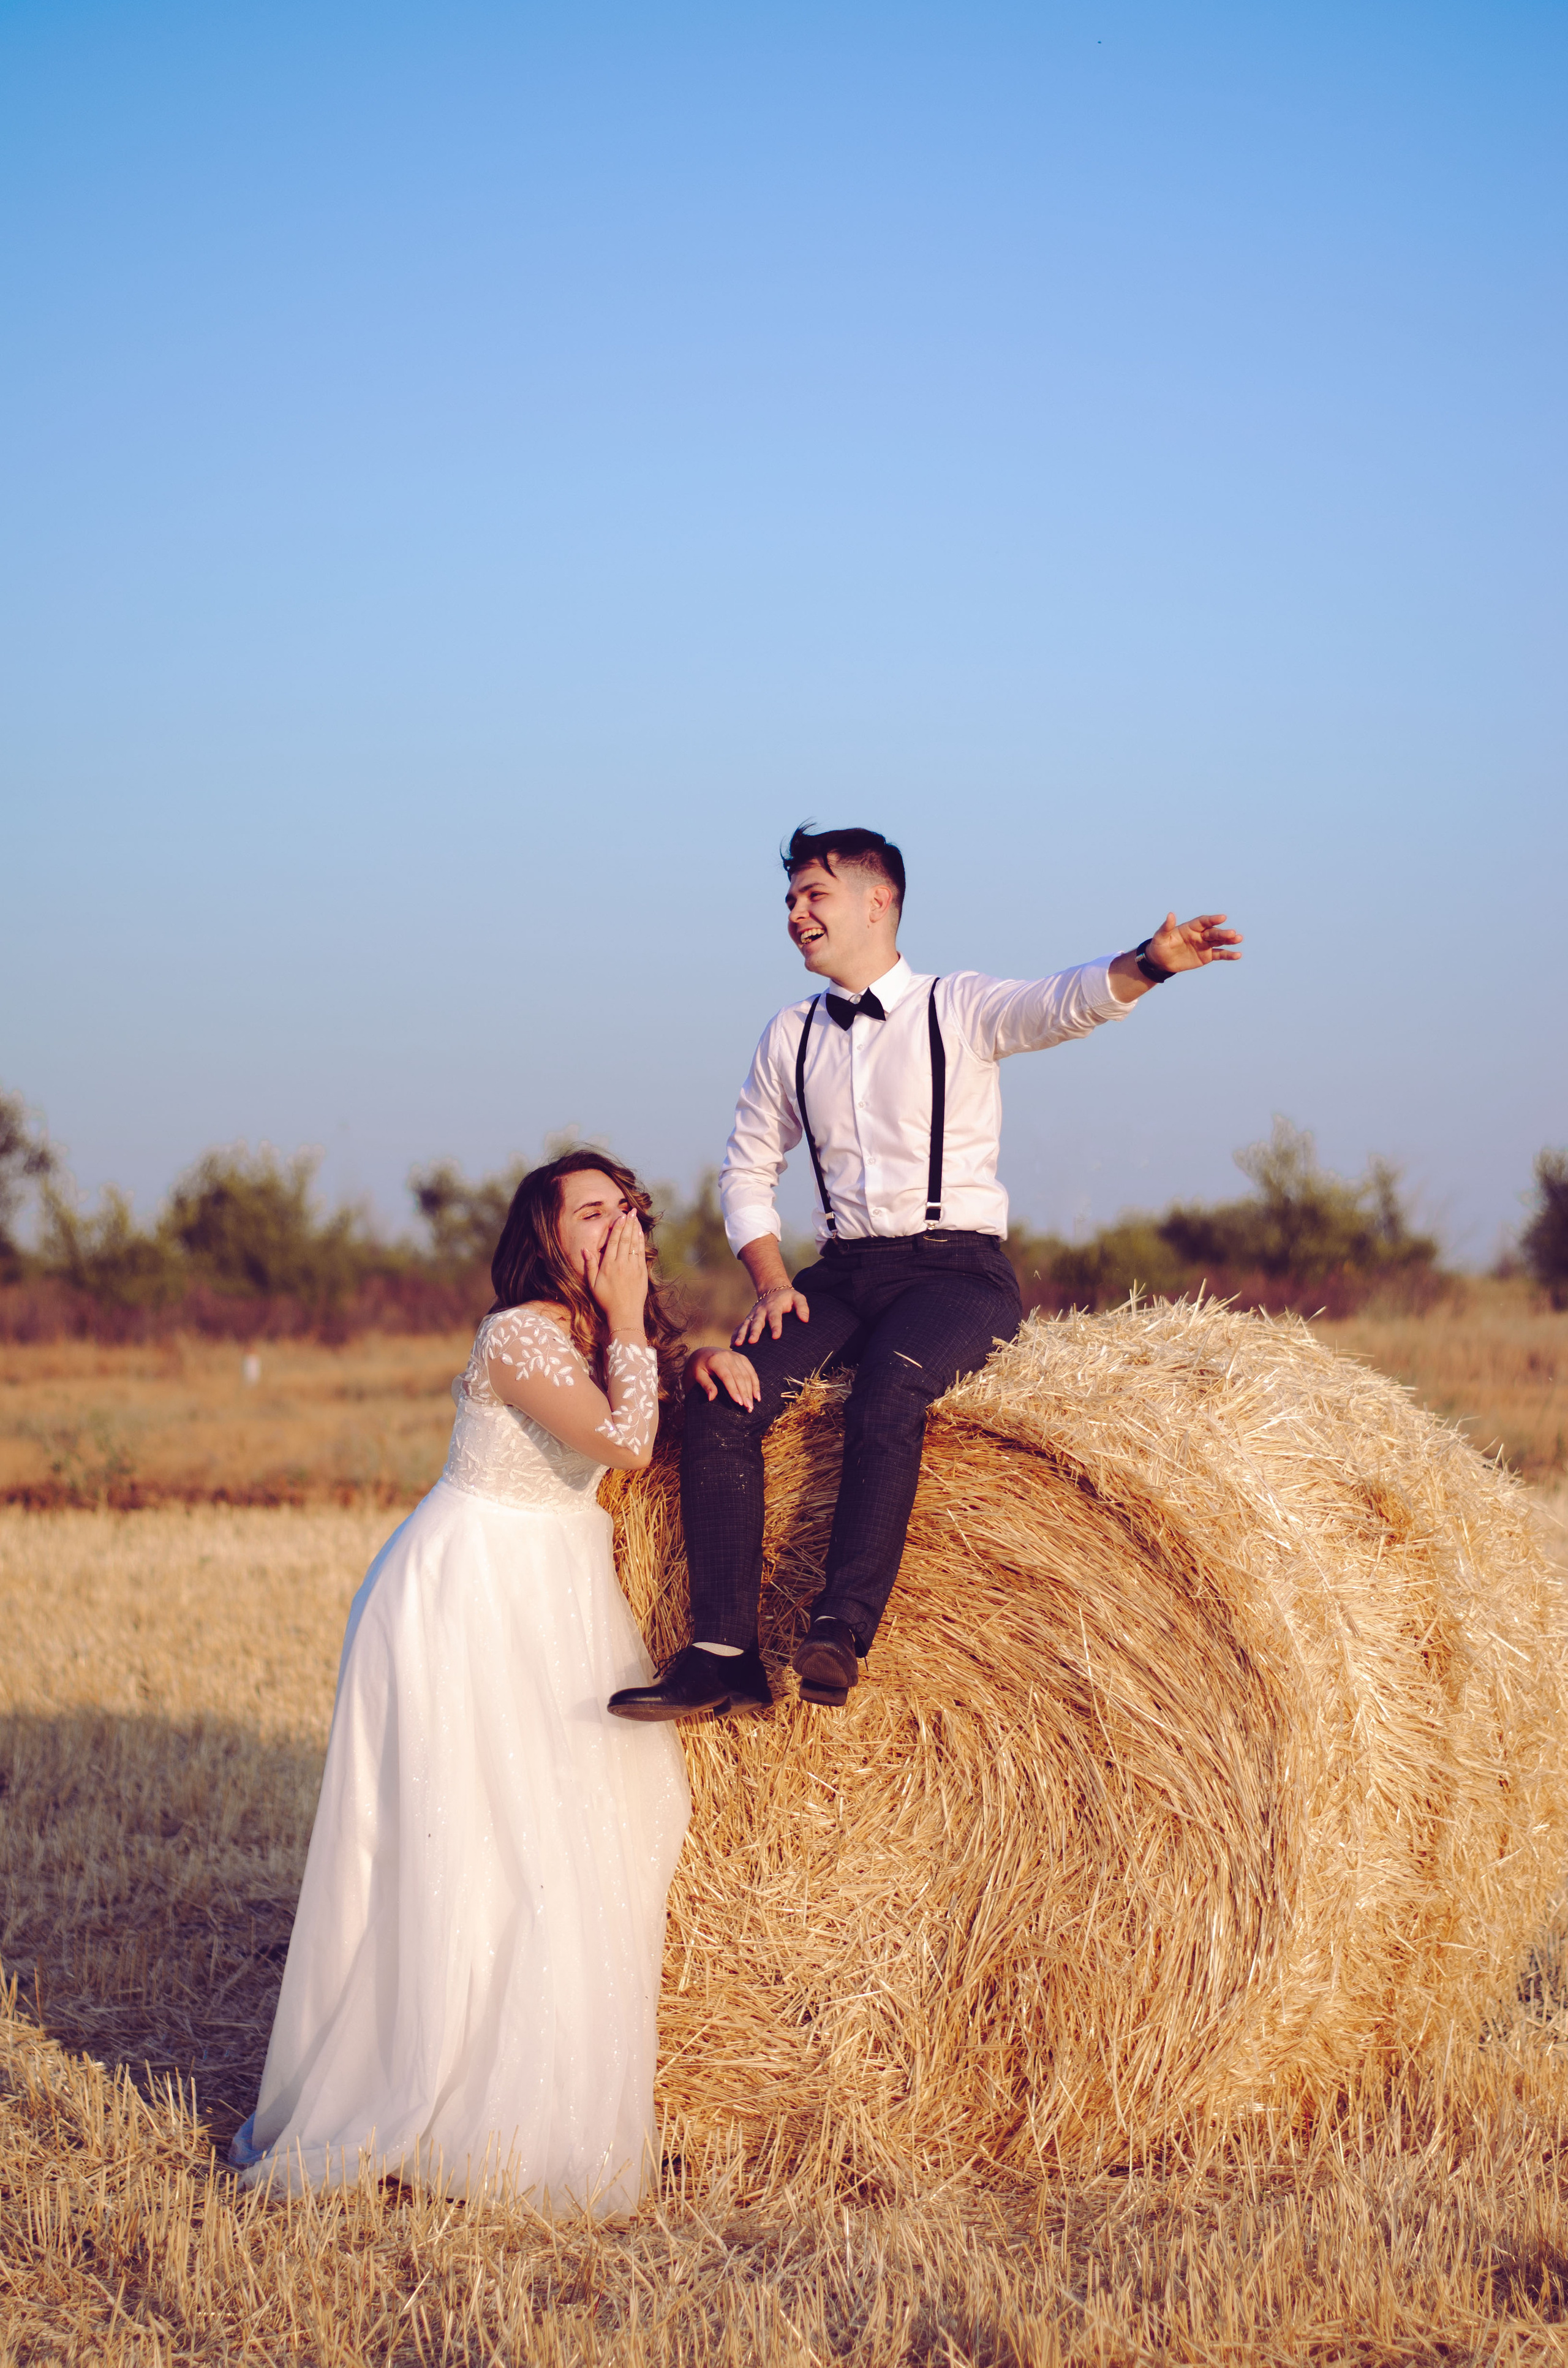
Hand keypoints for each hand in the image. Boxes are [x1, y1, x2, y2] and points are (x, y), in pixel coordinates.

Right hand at [585, 1213, 648, 1333]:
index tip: (621, 1217)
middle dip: (629, 1224)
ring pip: (634, 1244)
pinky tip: (641, 1233)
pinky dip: (641, 1242)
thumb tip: (584, 1249)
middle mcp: (621, 1264)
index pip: (614, 1242)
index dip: (618, 1228)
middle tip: (632, 1211)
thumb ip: (589, 1266)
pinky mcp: (642, 1272)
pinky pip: (641, 1252)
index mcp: (608, 1265)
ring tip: (637, 1218)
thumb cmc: (606, 1300)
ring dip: (636, 1229)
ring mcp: (633, 1267)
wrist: (625, 1313)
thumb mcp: (592, 1284)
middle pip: (625, 1239)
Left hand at [687, 1345, 760, 1408]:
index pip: (727, 1377)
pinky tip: (757, 1396)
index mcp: (716, 1360)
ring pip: (748, 1375)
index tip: (739, 1403)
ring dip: (751, 1391)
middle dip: (745, 1393)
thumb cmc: (698, 1367)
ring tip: (751, 1405)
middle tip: (748, 1408)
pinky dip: (755, 1384)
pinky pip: (751, 1371)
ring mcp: (737, 1356)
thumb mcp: (698, 1375)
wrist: (703, 1352)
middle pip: (740, 1376)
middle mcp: (728, 1356)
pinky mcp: (742, 1358)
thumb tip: (711, 1398)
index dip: (734, 1390)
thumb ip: (705, 1385)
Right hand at [733, 1283, 809, 1345]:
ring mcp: (753, 1315)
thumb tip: (805, 1319)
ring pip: (746, 1325)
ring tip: (738, 1344)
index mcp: (774, 1307)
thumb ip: (802, 1307)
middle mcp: (761, 1311)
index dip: (776, 1326)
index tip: (776, 1336)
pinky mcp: (749, 1319)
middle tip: (752, 1342)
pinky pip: (740, 1327)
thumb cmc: (788, 1298)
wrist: (773, 1290)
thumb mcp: (798, 1298)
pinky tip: (732, 1345)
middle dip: (754, 1332)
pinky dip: (735, 1335)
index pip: (775, 1317)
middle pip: (757, 1322)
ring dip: (742, 1334)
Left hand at [1145, 911, 1242, 973]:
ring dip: (1229, 940)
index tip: (1222, 918)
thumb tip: (1170, 914)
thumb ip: (1166, 927)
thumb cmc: (1159, 946)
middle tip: (1233, 934)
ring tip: (1239, 939)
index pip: (1203, 922)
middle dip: (1223, 933)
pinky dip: (1228, 955)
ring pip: (1219, 941)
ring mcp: (1205, 945)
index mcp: (1190, 927)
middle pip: (1213, 932)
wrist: (1161, 962)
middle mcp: (1200, 935)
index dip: (1212, 920)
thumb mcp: (1160, 937)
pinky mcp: (1207, 956)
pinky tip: (1238, 955)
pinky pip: (1219, 954)